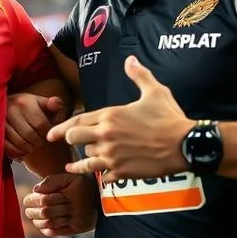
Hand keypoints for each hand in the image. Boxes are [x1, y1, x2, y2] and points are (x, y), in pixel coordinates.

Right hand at [5, 93, 67, 158]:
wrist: (1, 105)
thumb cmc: (25, 106)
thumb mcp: (39, 102)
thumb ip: (53, 104)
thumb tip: (57, 104)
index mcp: (24, 102)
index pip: (41, 124)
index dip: (47, 133)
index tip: (48, 135)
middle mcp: (11, 110)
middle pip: (30, 135)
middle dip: (38, 142)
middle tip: (39, 142)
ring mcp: (0, 121)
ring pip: (19, 142)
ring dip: (28, 148)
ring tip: (31, 146)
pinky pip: (8, 147)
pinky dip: (17, 152)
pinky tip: (21, 150)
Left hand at [23, 174, 96, 237]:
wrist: (100, 197)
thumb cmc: (79, 185)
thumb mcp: (68, 177)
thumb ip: (51, 181)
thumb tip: (36, 190)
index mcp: (72, 193)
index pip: (46, 200)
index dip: (33, 200)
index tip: (26, 200)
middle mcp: (76, 208)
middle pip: (47, 213)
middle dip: (33, 212)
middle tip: (27, 210)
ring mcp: (78, 220)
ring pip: (51, 224)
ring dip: (38, 221)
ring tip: (33, 217)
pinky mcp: (79, 229)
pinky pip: (59, 232)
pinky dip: (48, 230)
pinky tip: (42, 225)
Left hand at [49, 56, 193, 181]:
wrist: (184, 145)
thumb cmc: (169, 117)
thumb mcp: (154, 91)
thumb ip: (138, 75)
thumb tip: (130, 60)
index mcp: (110, 116)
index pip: (76, 122)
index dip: (61, 128)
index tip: (51, 134)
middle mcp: (106, 136)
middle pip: (74, 141)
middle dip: (71, 142)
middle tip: (69, 144)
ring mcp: (113, 156)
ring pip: (86, 161)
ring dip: (83, 161)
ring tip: (75, 165)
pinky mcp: (122, 172)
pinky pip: (103, 177)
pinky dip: (101, 176)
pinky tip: (101, 176)